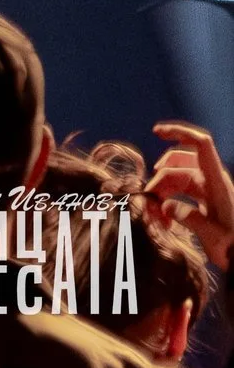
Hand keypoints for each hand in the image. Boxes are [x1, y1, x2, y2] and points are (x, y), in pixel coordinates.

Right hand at [149, 122, 233, 269]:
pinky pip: (179, 191)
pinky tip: (164, 220)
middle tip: (150, 201)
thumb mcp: (214, 236)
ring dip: (162, 192)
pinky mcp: (203, 201)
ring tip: (156, 216)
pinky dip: (168, 201)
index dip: (180, 132)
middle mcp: (211, 181)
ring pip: (176, 178)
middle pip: (179, 163)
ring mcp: (207, 190)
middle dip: (160, 177)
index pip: (201, 145)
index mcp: (217, 182)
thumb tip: (164, 206)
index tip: (156, 133)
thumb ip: (189, 218)